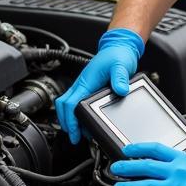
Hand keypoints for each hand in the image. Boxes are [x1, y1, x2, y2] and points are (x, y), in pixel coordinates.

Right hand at [55, 28, 144, 143]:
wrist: (119, 48)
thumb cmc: (118, 55)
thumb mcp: (121, 66)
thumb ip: (120, 78)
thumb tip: (121, 90)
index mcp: (86, 81)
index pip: (71, 104)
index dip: (71, 120)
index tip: (75, 133)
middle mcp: (82, 85)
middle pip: (64, 106)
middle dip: (66, 123)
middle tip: (74, 137)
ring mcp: (84, 87)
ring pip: (68, 105)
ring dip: (70, 119)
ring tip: (80, 133)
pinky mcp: (88, 88)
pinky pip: (76, 102)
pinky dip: (77, 114)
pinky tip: (85, 120)